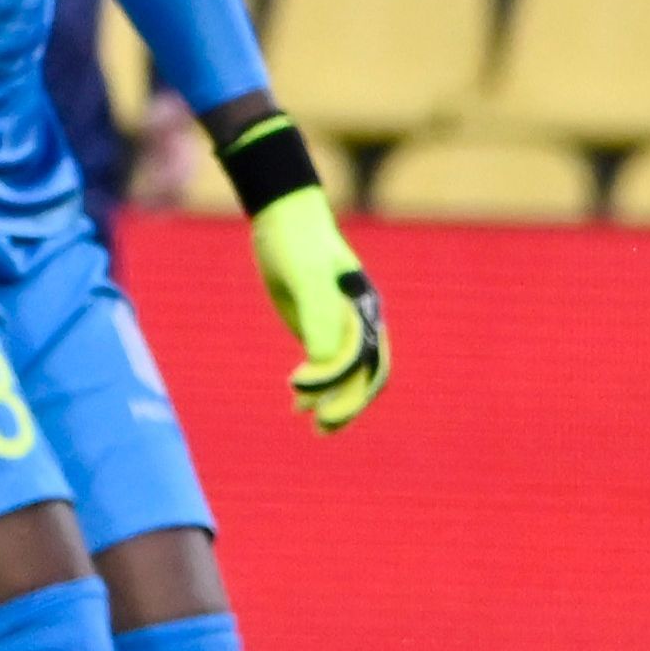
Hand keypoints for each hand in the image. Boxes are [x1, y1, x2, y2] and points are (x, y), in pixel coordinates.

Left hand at [246, 185, 388, 430]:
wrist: (284, 223)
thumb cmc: (298, 245)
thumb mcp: (306, 278)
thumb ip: (318, 316)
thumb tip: (322, 361)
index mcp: (364, 311)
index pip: (365, 360)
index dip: (345, 385)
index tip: (308, 395)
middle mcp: (359, 323)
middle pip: (365, 375)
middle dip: (347, 404)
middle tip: (322, 427)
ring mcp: (340, 328)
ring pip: (349, 377)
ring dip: (335, 403)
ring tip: (315, 427)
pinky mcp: (320, 330)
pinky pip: (327, 368)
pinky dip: (316, 389)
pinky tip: (297, 405)